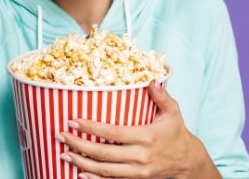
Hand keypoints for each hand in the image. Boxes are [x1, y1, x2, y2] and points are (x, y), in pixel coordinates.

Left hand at [57, 82, 219, 178]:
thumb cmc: (177, 134)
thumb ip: (160, 95)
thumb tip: (150, 79)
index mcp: (146, 136)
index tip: (73, 120)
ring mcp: (137, 171)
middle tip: (61, 137)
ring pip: (104, 170)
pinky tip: (80, 173)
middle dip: (78, 146)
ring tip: (64, 154)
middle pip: (103, 153)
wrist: (188, 162)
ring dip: (81, 163)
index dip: (90, 127)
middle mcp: (140, 156)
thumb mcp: (172, 112)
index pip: (112, 133)